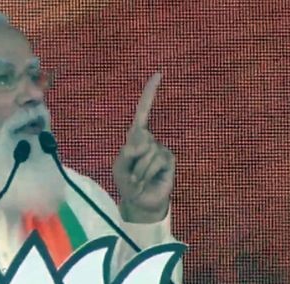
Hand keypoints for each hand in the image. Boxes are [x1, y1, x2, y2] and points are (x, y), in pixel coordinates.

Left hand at [113, 72, 174, 222]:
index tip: (158, 74)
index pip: (143, 112)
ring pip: (146, 152)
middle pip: (138, 138)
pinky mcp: (169, 159)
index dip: (149, 94)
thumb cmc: (128, 183)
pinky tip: (148, 179)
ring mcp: (161, 149)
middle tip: (131, 174)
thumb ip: (126, 154)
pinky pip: (155, 160)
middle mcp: (150, 140)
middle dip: (131, 159)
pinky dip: (148, 171)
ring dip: (138, 169)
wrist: (141, 202)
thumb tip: (141, 142)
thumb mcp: (119, 169)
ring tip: (139, 179)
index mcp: (136, 137)